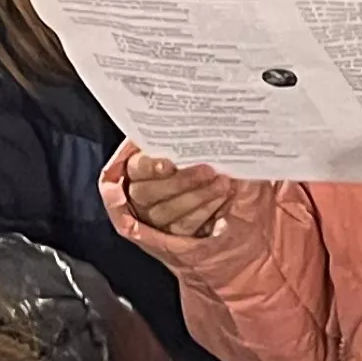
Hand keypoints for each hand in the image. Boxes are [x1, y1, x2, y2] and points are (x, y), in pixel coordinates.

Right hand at [121, 149, 238, 239]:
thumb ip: (182, 141)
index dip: (150, 167)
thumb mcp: (188, 144)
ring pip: (169, 214)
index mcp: (137, 169)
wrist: (215, 183)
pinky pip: (188, 226)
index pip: (137, 169)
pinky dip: (208, 211)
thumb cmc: (198, 157)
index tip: (169, 164)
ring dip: (199, 198)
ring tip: (223, 183)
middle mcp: (141, 197)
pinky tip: (224, 197)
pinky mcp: (177, 234)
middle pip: (150, 194)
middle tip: (208, 171)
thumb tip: (192, 125)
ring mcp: (157, 219)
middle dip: (181, 182)